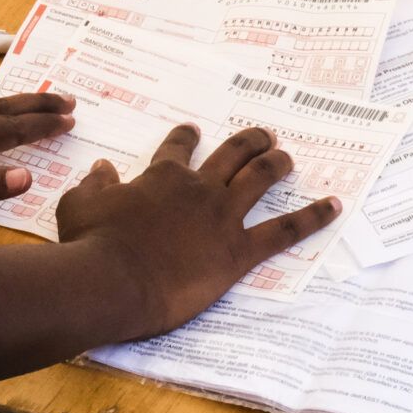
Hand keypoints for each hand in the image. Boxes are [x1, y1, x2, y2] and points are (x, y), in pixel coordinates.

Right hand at [55, 123, 341, 336]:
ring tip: (288, 158)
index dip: (186, 138)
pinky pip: (284, 230)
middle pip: (232, 153)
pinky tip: (334, 206)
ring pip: (261, 178)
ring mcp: (222, 216)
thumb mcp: (79, 205)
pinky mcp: (239, 250)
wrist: (112, 280)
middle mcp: (198, 187)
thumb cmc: (91, 245)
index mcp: (163, 175)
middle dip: (250, 141)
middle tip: (264, 136)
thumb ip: (94, 185)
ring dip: (278, 164)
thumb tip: (102, 169)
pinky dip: (312, 217)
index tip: (192, 132)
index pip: (178, 147)